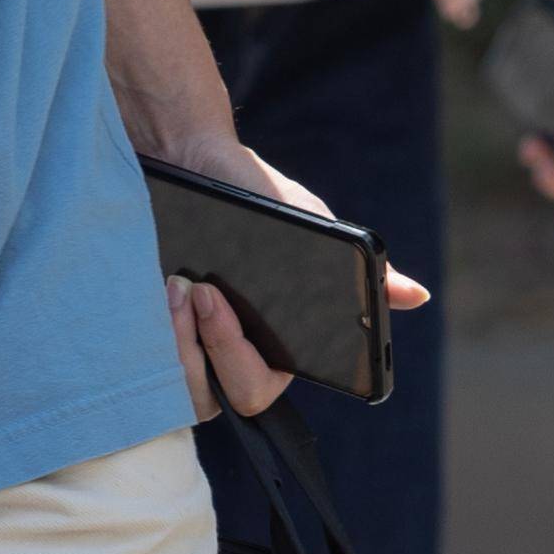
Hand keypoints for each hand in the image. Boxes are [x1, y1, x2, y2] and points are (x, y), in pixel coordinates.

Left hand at [149, 132, 430, 420]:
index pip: (256, 389)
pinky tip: (147, 291)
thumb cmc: (253, 192)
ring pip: (175, 391)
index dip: (235, 360)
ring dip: (169, 342)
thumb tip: (415, 295)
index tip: (217, 304)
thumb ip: (360, 269)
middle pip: (214, 400)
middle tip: (195, 289)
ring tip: (172, 285)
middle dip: (202, 349)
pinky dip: (141, 335)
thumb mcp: (309, 226)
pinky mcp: (142, 337)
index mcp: (270, 348)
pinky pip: (138, 369)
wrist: (188, 153)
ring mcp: (182, 351)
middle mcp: (224, 359)